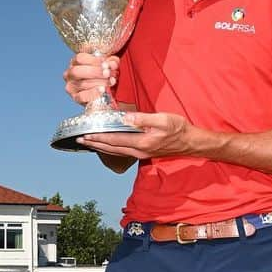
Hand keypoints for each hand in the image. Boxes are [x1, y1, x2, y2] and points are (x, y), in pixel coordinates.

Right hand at [63, 53, 117, 105]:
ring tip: (112, 81)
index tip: (106, 64)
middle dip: (95, 72)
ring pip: (81, 84)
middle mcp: (70, 74)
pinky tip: (102, 90)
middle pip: (77, 71)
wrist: (104, 93)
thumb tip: (112, 63)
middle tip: (108, 73)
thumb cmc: (104, 75)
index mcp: (75, 62)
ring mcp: (71, 87)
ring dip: (99, 82)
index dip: (94, 60)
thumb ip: (111, 62)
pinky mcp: (76, 98)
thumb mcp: (107, 65)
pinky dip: (93, 93)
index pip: (79, 58)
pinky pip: (82, 96)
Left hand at [76, 111, 198, 159]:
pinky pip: (122, 151)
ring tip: (88, 143)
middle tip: (80, 140)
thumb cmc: (178, 129)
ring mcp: (141, 153)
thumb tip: (125, 118)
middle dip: (95, 144)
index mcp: (142, 142)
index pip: (114, 140)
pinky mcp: (143, 152)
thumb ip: (142, 119)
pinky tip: (106, 145)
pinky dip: (111, 148)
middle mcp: (139, 150)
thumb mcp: (162, 119)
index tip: (86, 135)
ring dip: (101, 147)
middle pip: (111, 148)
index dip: (99, 138)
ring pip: (115, 152)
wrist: (190, 142)